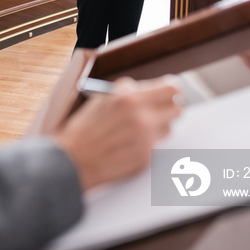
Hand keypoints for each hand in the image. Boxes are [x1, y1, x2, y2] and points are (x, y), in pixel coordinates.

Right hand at [54, 76, 181, 190]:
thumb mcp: (105, 98)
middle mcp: (142, 119)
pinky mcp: (146, 159)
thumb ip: (131, 91)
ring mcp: (145, 141)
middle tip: (161, 109)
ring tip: (139, 128)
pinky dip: (147, 144)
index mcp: (130, 98)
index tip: (173, 90)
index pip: (171, 88)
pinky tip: (129, 144)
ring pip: (168, 128)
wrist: (73, 160)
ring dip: (158, 126)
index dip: (173, 88)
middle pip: (177, 109)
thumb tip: (153, 89)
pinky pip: (156, 146)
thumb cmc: (85, 128)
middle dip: (169, 108)